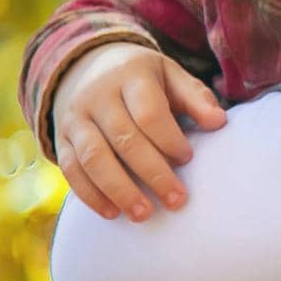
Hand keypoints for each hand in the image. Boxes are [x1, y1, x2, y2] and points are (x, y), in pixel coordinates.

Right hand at [50, 41, 226, 221]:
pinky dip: (90, 195)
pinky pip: (71, 170)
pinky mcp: (61, 138)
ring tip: (144, 214)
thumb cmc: (143, 78)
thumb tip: (219, 122)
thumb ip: (195, 97)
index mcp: (131, 74)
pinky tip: (113, 213)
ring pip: (93, 158)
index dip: (169, 138)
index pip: (148, 111)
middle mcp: (98, 95)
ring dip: (119, 190)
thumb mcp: (170, 75)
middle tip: (176, 200)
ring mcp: (75, 117)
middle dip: (152, 173)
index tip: (189, 158)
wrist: (89, 66)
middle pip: (124, 138)